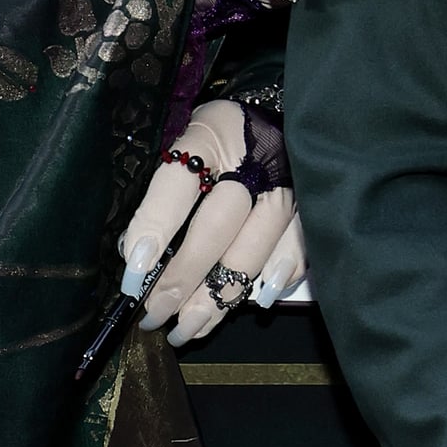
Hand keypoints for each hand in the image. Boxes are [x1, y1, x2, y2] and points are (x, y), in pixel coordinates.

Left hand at [114, 99, 309, 344]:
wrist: (281, 118)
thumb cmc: (223, 139)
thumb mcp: (188, 146)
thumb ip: (166, 196)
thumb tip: (141, 259)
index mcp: (211, 134)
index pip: (178, 184)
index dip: (154, 228)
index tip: (134, 274)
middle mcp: (254, 160)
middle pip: (217, 227)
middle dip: (183, 279)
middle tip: (156, 316)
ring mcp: (289, 186)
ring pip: (254, 250)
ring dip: (220, 297)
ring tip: (190, 328)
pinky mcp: (312, 207)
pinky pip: (298, 251)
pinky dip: (276, 279)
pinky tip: (256, 301)